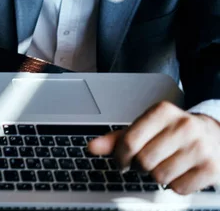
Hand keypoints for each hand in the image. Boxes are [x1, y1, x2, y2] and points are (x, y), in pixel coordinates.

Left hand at [88, 101, 219, 194]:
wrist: (216, 136)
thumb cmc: (174, 132)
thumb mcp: (146, 128)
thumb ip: (118, 138)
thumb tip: (92, 147)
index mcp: (163, 111)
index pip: (130, 141)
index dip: (120, 157)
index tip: (121, 162)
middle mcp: (183, 126)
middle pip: (143, 161)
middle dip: (140, 166)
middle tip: (148, 162)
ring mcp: (199, 147)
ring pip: (159, 176)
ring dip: (157, 176)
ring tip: (165, 164)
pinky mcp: (211, 168)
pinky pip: (179, 188)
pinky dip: (175, 185)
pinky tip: (181, 171)